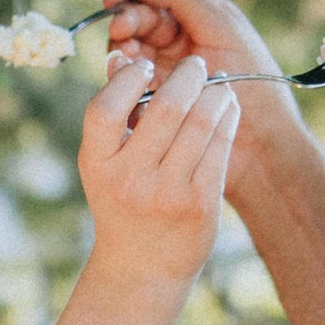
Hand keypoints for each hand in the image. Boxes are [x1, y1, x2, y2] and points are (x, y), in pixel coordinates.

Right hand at [76, 44, 239, 290]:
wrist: (142, 267)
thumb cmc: (121, 200)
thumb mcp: (105, 163)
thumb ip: (114, 113)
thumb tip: (123, 56)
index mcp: (97, 164)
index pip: (105, 108)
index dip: (129, 78)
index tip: (146, 66)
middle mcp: (130, 180)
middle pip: (167, 108)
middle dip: (188, 76)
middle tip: (197, 65)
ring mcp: (167, 194)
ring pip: (202, 123)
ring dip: (215, 93)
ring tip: (217, 84)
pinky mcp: (200, 205)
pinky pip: (220, 147)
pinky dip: (227, 118)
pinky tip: (227, 108)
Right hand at [101, 0, 279, 88]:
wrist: (263, 138)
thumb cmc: (253, 78)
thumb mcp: (219, 26)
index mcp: (199, 15)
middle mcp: (181, 39)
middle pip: (139, 20)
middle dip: (126, 21)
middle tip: (121, 30)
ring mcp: (168, 69)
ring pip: (131, 50)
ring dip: (122, 48)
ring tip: (125, 55)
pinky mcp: (158, 98)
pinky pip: (131, 82)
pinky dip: (122, 76)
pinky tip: (124, 78)